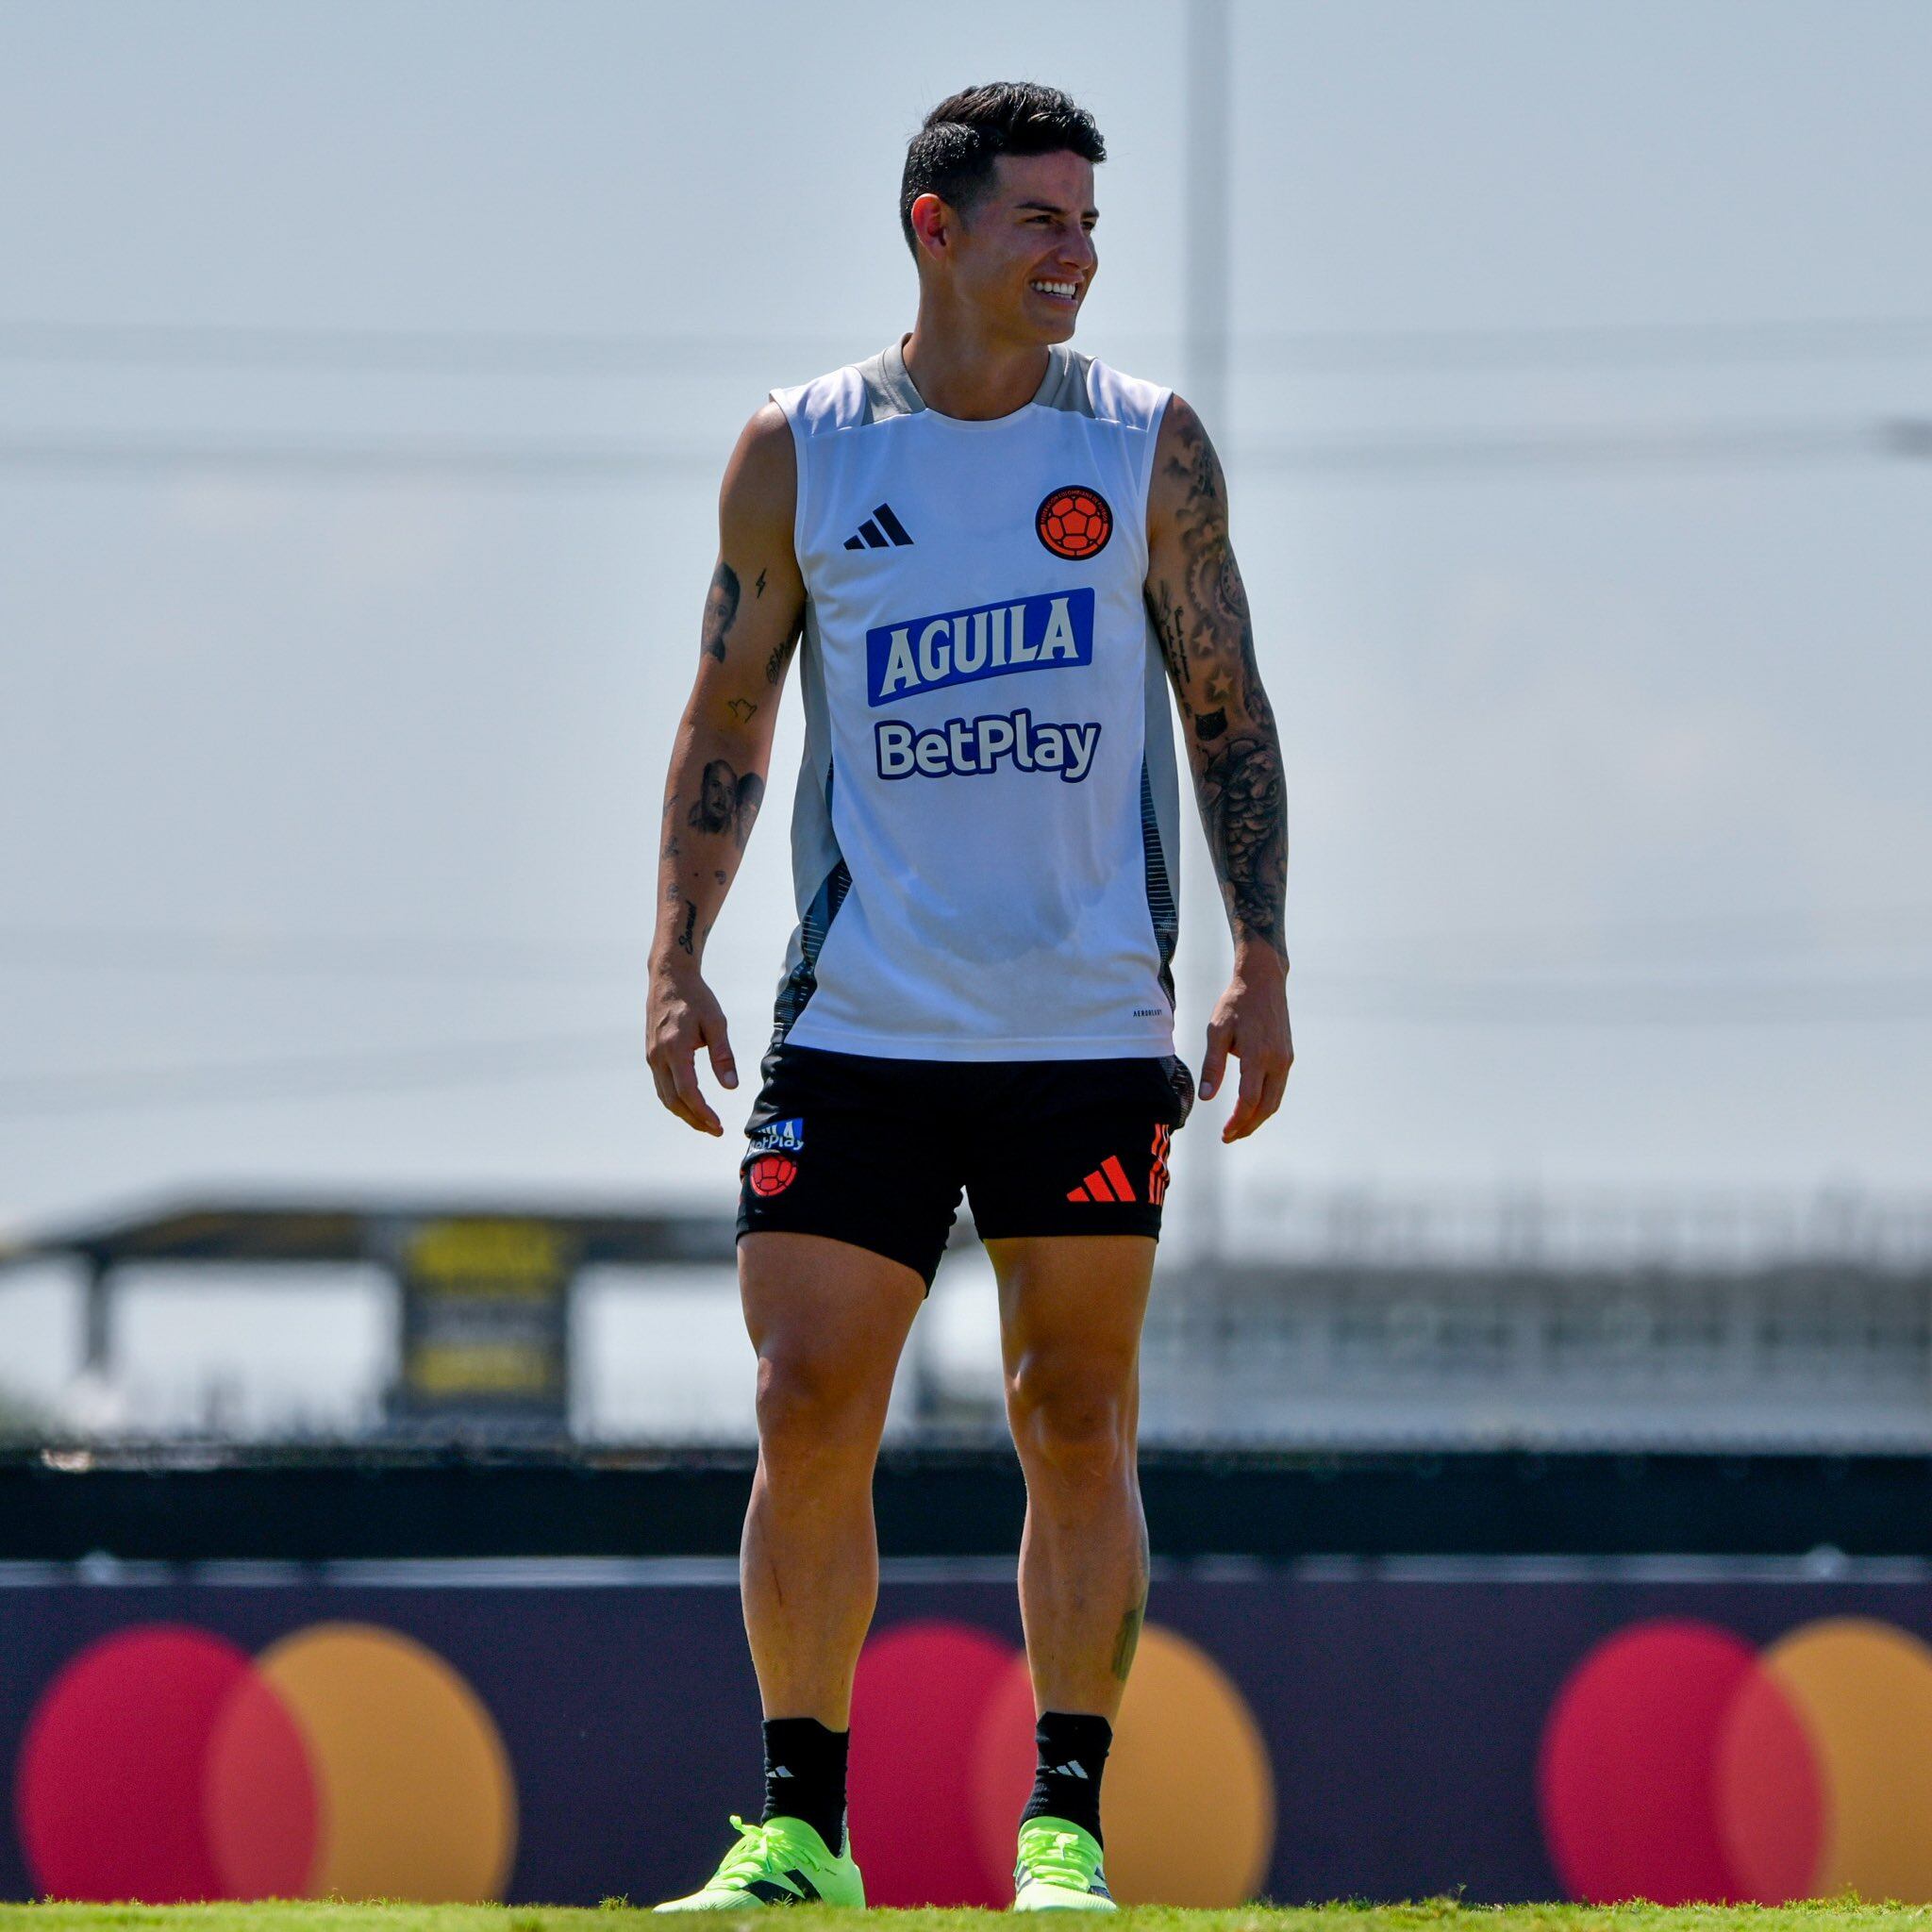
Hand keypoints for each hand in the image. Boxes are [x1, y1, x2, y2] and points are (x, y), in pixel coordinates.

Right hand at [645, 962, 738, 1135]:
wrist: (669, 978)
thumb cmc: (696, 998)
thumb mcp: (716, 1022)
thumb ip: (723, 1055)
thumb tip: (731, 1087)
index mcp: (674, 1049)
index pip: (687, 1092)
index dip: (702, 1112)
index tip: (718, 1125)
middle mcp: (658, 1056)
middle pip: (673, 1101)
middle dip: (694, 1120)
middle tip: (715, 1130)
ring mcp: (652, 1057)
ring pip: (665, 1096)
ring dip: (684, 1114)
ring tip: (705, 1123)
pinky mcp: (652, 1055)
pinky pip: (661, 1086)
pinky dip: (675, 1100)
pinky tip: (690, 1105)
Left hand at [1199, 949, 1292, 1142]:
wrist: (1264, 981)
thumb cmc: (1236, 1004)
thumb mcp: (1217, 1030)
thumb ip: (1213, 1064)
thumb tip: (1207, 1096)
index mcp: (1257, 1054)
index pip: (1249, 1099)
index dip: (1237, 1120)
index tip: (1224, 1133)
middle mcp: (1277, 1060)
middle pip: (1266, 1107)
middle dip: (1248, 1126)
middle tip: (1229, 1137)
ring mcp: (1285, 1059)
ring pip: (1275, 1100)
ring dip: (1258, 1119)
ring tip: (1238, 1129)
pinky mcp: (1287, 1056)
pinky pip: (1278, 1088)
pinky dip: (1265, 1104)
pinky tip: (1251, 1108)